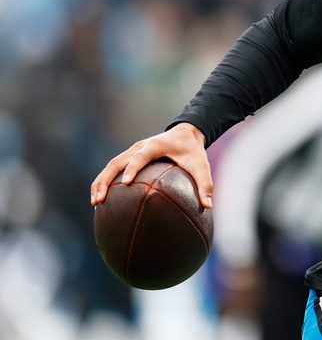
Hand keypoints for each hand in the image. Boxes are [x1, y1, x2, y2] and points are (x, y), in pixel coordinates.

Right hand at [90, 123, 212, 207]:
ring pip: (110, 165)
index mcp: (155, 146)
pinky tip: (101, 199)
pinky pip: (113, 169)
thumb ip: (205, 184)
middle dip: (105, 180)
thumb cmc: (193, 151)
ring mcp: (132, 151)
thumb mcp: (202, 166)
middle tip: (99, 200)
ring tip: (95, 203)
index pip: (140, 156)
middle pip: (116, 162)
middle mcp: (139, 147)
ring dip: (100, 182)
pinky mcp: (129, 156)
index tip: (125, 183)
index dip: (132, 168)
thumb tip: (208, 206)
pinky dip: (105, 181)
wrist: (185, 133)